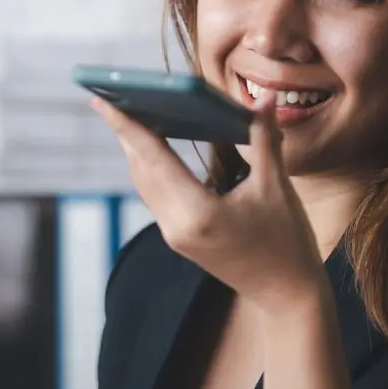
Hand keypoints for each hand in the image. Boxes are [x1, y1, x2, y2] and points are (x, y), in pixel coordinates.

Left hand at [91, 88, 324, 307]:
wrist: (287, 295)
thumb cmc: (286, 241)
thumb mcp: (277, 187)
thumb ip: (264, 140)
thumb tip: (263, 98)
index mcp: (198, 213)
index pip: (152, 158)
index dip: (126, 126)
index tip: (100, 100)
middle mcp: (176, 226)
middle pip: (141, 169)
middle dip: (126, 131)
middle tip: (112, 93)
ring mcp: (174, 235)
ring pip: (145, 184)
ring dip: (135, 150)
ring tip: (126, 114)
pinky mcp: (179, 239)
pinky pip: (155, 196)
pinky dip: (150, 168)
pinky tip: (152, 147)